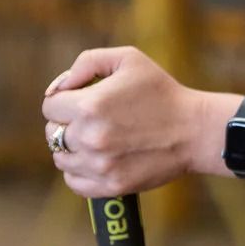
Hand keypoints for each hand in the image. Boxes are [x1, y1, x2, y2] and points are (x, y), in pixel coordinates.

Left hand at [42, 46, 228, 196]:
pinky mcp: (111, 185)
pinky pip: (74, 182)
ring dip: (71, 148)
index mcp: (89, 105)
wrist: (195, 130)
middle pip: (52, 133)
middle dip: (66, 123)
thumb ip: (86, 62)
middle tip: (91, 119)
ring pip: (60, 158)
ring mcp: (100, 165)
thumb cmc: (162, 91)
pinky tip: (96, 159)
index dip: (63, 99)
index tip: (79, 100)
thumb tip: (58, 87)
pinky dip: (78, 171)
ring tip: (95, 139)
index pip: (49, 106)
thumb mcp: (128, 59)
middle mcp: (89, 137)